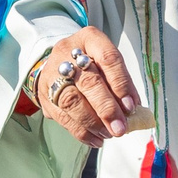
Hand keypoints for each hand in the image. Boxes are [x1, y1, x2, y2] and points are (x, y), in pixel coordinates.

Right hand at [28, 27, 137, 145]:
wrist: (58, 62)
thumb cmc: (91, 63)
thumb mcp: (107, 63)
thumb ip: (121, 82)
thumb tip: (132, 111)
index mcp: (89, 39)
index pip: (108, 58)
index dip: (121, 83)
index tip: (131, 106)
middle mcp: (67, 53)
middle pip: (88, 81)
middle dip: (106, 108)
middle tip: (120, 127)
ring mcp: (52, 73)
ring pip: (72, 101)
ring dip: (93, 123)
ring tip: (108, 134)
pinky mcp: (44, 94)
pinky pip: (62, 116)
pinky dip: (82, 132)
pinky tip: (96, 139)